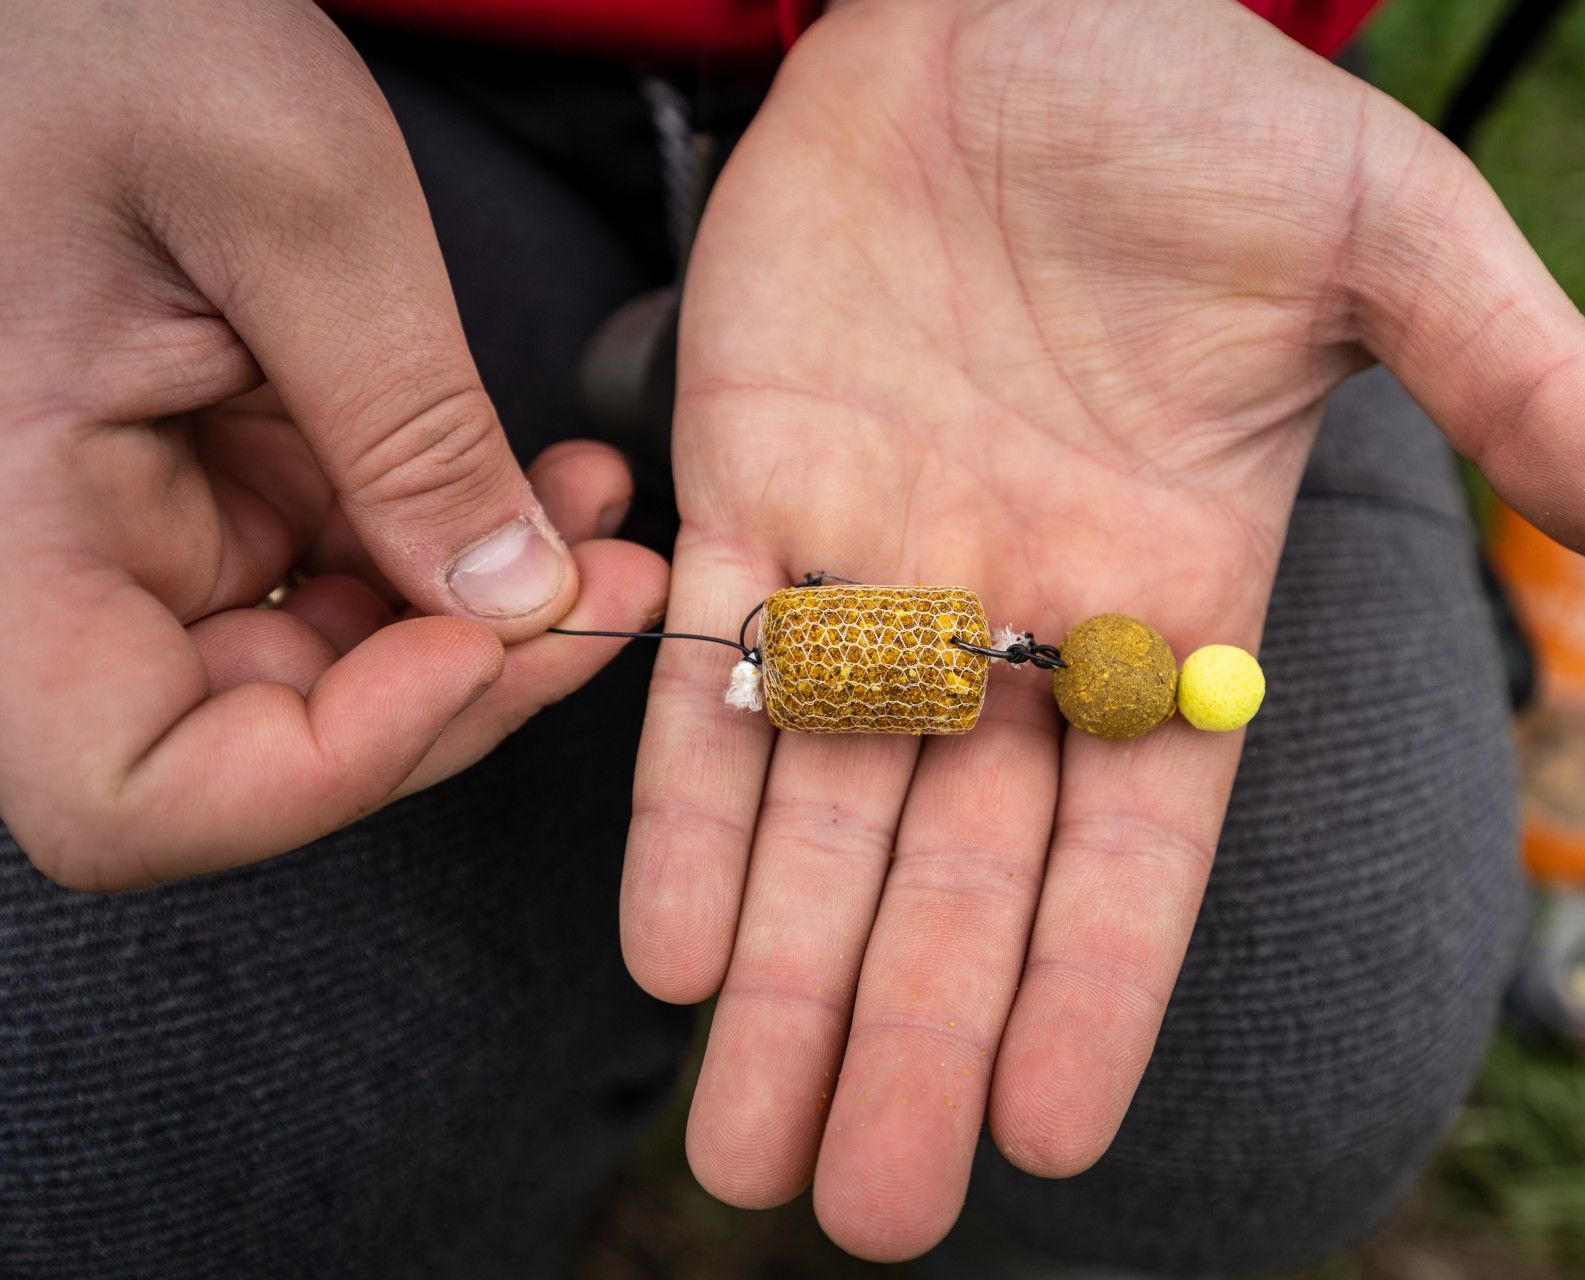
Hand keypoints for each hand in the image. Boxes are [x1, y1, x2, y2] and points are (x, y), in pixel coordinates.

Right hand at [0, 0, 664, 888]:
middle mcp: (53, 556)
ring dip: (483, 624)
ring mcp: (135, 530)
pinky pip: (344, 574)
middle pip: (251, 748)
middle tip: (604, 602)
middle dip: (457, 692)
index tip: (470, 655)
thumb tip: (517, 606)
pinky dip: (456, 548)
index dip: (314, 772)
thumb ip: (405, 424)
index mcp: (5, 512)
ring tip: (600, 528)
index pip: (122, 792)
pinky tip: (552, 490)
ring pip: (321, 671)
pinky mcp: (204, 487)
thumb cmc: (115, 26)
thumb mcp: (294, 206)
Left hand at [624, 0, 1584, 1258]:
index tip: (1055, 1137)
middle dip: (916, 1033)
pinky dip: (686, 802)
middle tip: (872, 1210)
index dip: (1095, 982)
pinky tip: (670, 949)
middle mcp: (1018, 610)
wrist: (1013, 8)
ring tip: (747, 1146)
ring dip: (784, 974)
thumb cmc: (1204, 111)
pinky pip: (709, 672)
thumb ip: (1516, 380)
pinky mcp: (748, 481)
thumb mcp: (1390, 234)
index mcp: (1173, 588)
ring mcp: (877, 556)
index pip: (1141, 830)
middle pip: (963, 866)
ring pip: (822, 807)